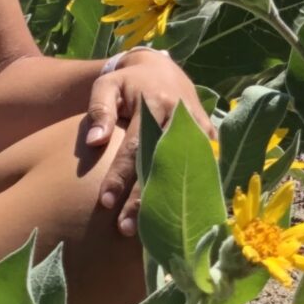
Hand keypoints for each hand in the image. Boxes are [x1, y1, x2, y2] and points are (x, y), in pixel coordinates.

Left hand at [81, 47, 212, 238]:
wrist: (163, 69)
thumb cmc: (128, 83)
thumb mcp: (108, 85)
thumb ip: (99, 110)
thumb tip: (94, 143)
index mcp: (154, 104)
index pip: (135, 147)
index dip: (120, 176)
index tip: (105, 202)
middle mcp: (180, 118)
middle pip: (161, 166)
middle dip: (143, 200)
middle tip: (125, 228)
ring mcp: (199, 130)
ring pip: (184, 172)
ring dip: (169, 202)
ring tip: (153, 233)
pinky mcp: (210, 139)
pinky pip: (204, 169)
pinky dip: (194, 193)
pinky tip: (183, 220)